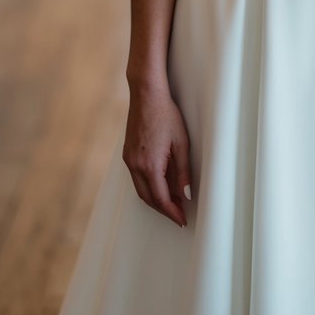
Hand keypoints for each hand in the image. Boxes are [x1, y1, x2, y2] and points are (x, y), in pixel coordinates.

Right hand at [122, 80, 192, 227]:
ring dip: (156, 199)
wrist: (146, 94)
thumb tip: (186, 194)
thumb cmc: (166, 114)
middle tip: (179, 214)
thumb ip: (183, 172)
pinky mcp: (127, 154)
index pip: (161, 199)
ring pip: (141, 190)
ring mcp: (129, 160)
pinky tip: (160, 184)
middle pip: (149, 198)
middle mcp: (135, 166)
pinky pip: (136, 178)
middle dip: (164, 209)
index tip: (182, 220)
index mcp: (150, 165)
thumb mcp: (181, 143)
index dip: (173, 212)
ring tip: (173, 202)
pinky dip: (148, 187)